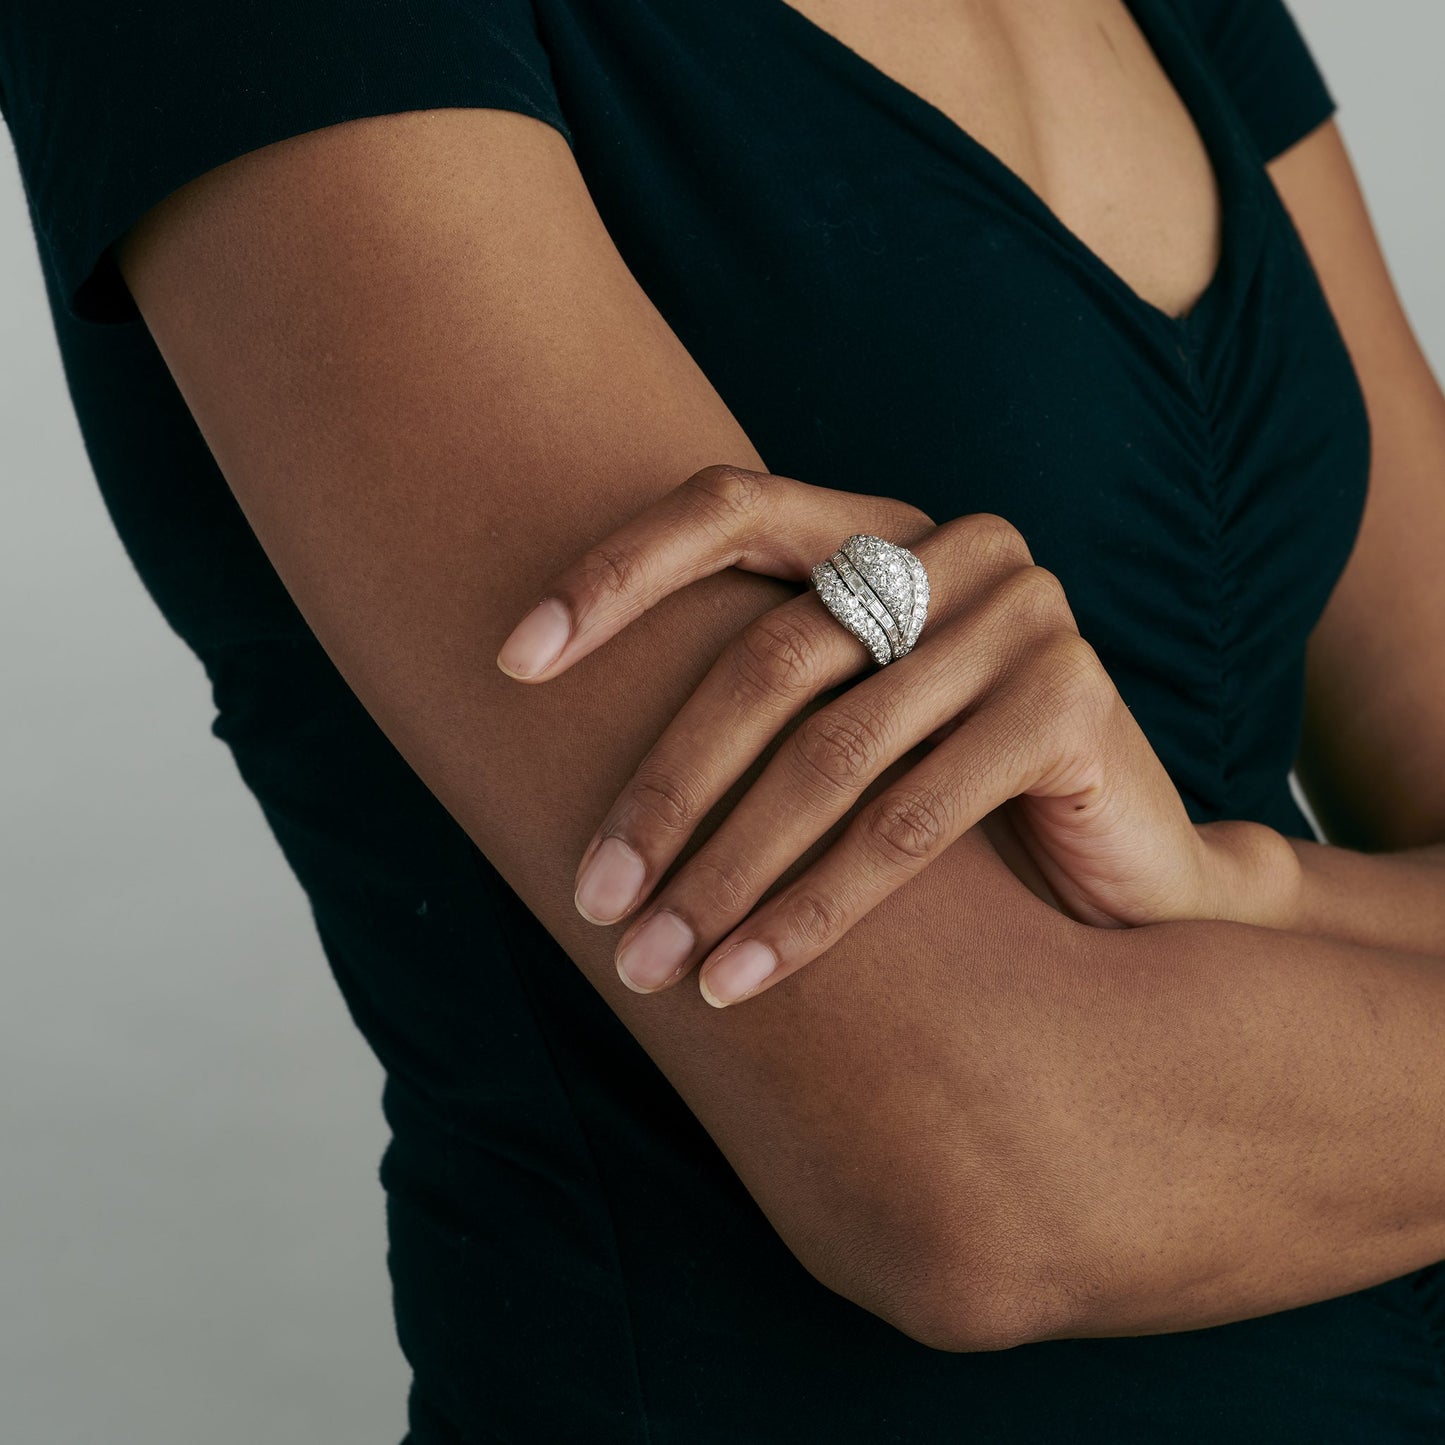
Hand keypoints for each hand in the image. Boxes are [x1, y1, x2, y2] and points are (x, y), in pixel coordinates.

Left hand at [496, 465, 1297, 1003]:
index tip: (510, 663)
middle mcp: (958, 550)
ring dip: (725, 872)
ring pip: (832, 754)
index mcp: (882, 529)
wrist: (1116, 868)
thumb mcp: (842, 722)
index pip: (727, 507)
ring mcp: (1024, 618)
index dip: (613, 574)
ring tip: (650, 962)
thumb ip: (754, 692)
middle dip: (665, 791)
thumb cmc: (944, 795)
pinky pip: (909, 823)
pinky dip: (814, 911)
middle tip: (592, 900)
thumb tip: (538, 733)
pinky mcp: (1072, 706)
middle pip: (768, 657)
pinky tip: (743, 976)